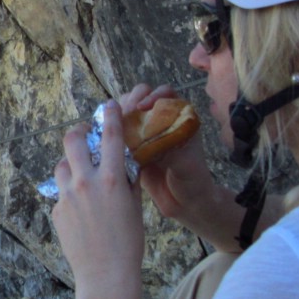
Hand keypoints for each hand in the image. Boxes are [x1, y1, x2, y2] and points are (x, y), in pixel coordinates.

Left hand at [51, 100, 143, 298]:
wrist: (106, 275)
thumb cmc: (128, 242)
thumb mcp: (134, 206)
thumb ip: (127, 181)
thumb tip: (124, 164)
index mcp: (112, 179)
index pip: (110, 135)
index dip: (110, 115)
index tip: (109, 105)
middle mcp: (86, 182)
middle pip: (72, 140)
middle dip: (77, 133)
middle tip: (83, 136)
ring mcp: (67, 196)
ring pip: (62, 166)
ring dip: (71, 165)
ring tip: (82, 176)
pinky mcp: (56, 211)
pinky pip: (60, 193)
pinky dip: (70, 194)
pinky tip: (81, 211)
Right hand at [119, 84, 215, 222]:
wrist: (186, 205)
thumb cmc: (193, 181)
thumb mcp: (186, 163)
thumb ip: (169, 148)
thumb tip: (149, 138)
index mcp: (179, 117)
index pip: (164, 93)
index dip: (152, 95)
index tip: (142, 106)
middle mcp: (161, 121)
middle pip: (140, 99)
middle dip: (130, 103)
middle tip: (124, 117)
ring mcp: (145, 134)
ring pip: (127, 115)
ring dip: (118, 117)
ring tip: (112, 127)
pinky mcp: (133, 149)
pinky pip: (119, 135)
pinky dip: (111, 135)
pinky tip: (105, 140)